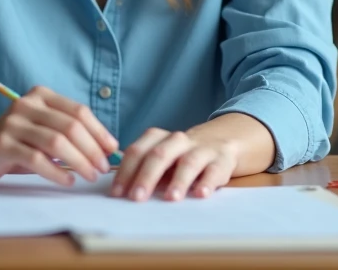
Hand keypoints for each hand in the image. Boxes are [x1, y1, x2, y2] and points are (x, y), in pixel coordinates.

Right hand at [0, 85, 119, 185]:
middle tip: (103, 168)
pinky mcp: (3, 143)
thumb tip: (106, 148)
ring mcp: (13, 123)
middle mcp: (27, 104)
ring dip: (79, 161)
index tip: (112, 150)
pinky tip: (68, 181)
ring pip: (56, 142)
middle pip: (70, 126)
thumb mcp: (43, 127)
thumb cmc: (17, 139)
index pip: (78, 111)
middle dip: (92, 149)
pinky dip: (56, 172)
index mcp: (41, 95)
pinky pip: (37, 159)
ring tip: (90, 175)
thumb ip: (68, 131)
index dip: (99, 131)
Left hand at [110, 127, 238, 201]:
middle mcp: (178, 140)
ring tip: (171, 198)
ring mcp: (201, 149)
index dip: (125, 172)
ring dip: (179, 181)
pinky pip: (214, 171)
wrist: (220, 141)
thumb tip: (121, 192)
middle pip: (160, 155)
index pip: (138, 151)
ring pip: (188, 162)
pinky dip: (208, 182)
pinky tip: (201, 194)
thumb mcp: (160, 158)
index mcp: (158, 138)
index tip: (117, 193)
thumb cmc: (180, 156)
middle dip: (146, 177)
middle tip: (137, 198)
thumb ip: (142, 171)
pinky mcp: (221, 160)